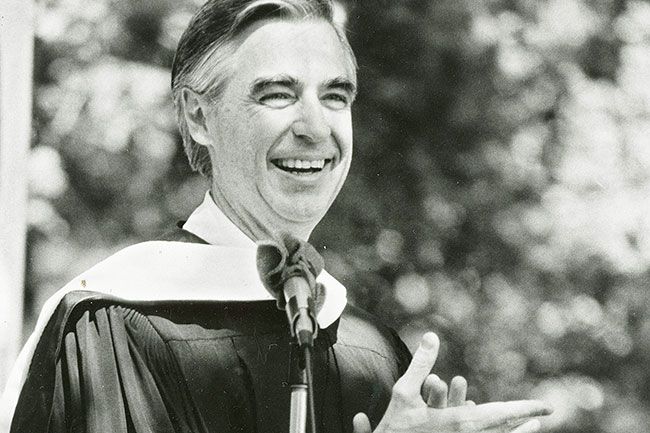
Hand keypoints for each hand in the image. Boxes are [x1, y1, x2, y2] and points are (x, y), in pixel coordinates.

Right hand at [353, 333, 551, 432]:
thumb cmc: (396, 427)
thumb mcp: (404, 392)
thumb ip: (421, 364)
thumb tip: (431, 336)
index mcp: (461, 424)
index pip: (502, 415)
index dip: (526, 410)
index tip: (547, 408)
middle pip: (505, 431)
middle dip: (524, 422)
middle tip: (543, 416)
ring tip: (530, 427)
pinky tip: (495, 432)